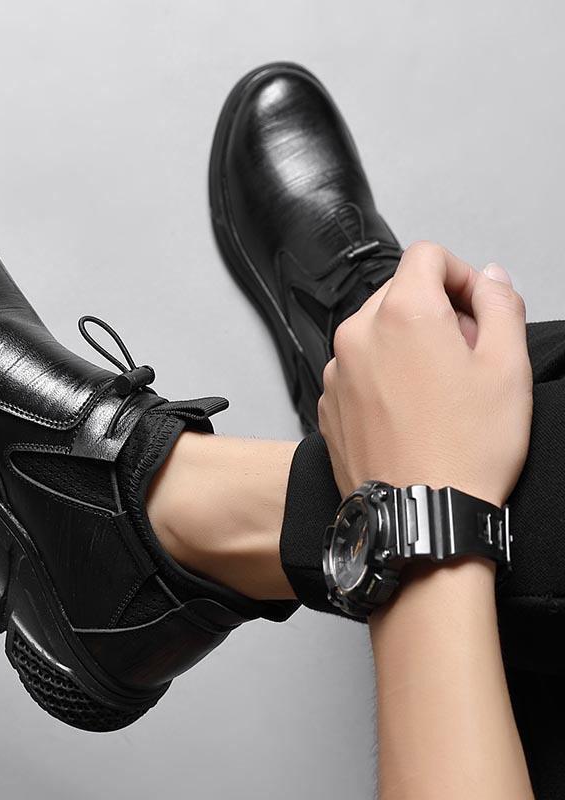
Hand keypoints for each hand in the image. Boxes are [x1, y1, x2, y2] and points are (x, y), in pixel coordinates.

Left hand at [318, 241, 532, 507]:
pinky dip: (382, 375)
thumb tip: (490, 278)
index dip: (460, 274)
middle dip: (436, 310)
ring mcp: (336, 371)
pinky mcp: (328, 403)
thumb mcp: (508, 367)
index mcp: (402, 314)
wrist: (420, 516)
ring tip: (438, 390)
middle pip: (399, 293)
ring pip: (376, 332)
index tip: (477, 307)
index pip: (426, 256)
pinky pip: (357, 369)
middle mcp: (357, 335)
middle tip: (467, 354)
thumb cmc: (465, 450)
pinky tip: (410, 412)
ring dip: (407, 344)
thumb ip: (502, 305)